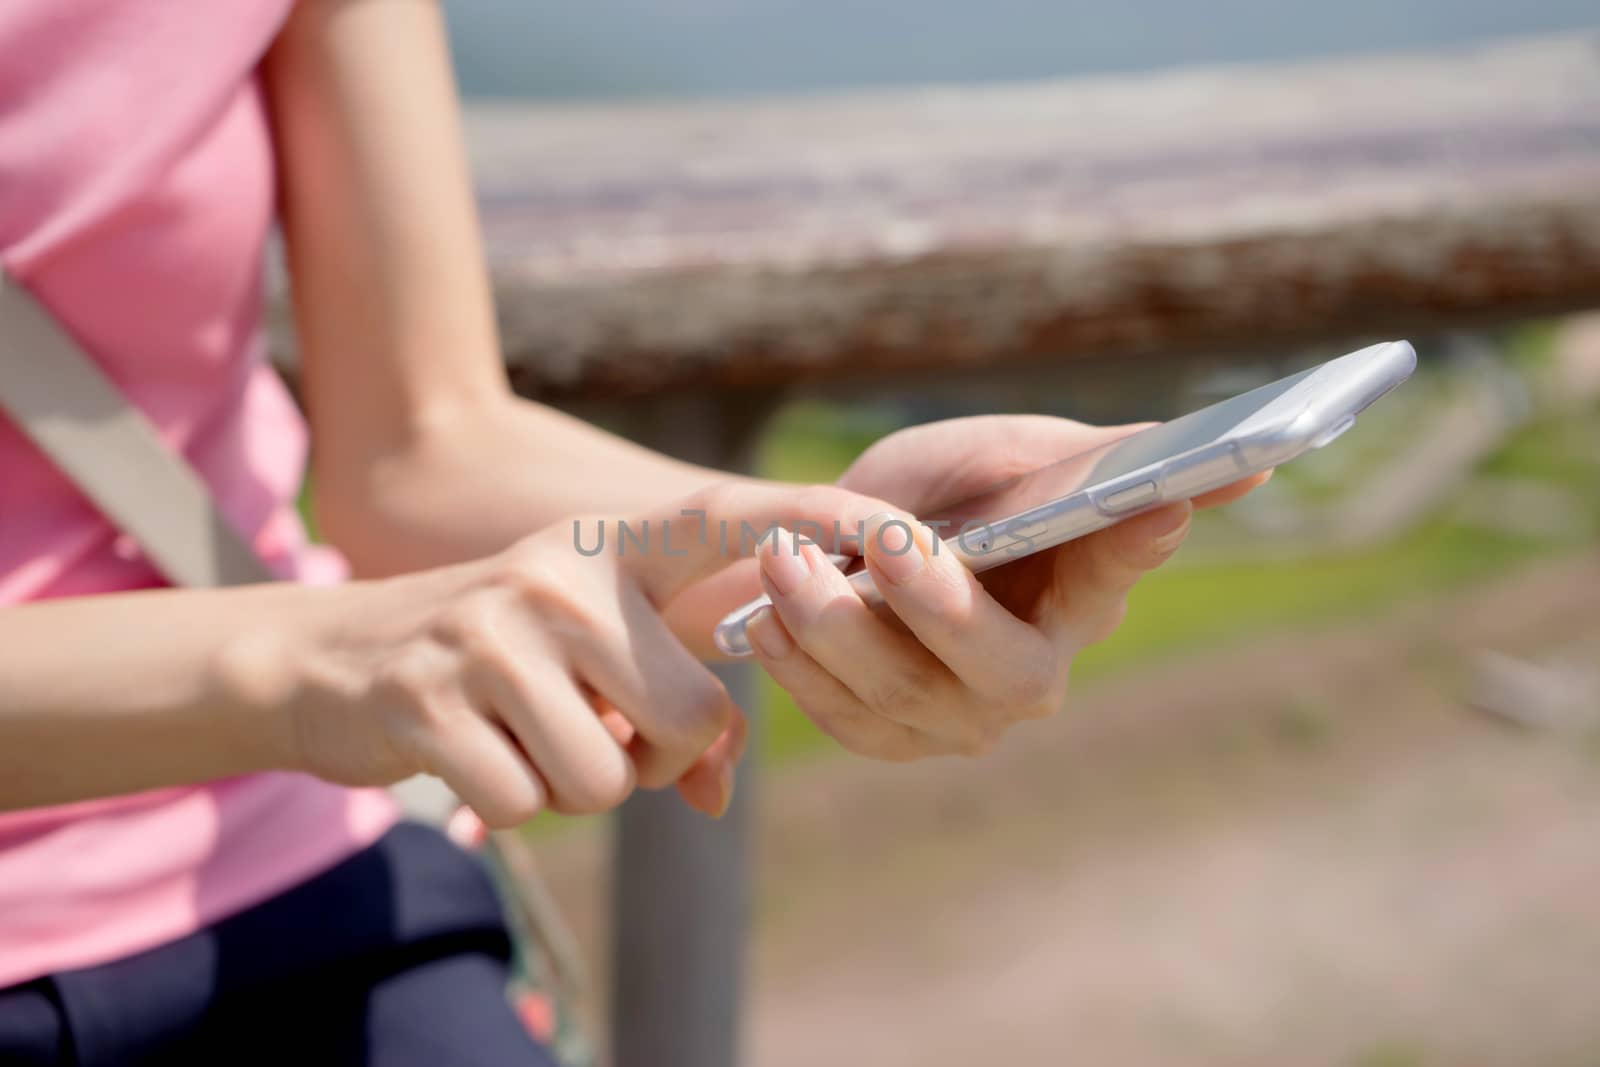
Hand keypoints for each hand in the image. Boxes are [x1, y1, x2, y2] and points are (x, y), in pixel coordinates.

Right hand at [225, 482, 891, 825]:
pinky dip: (511, 804)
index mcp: (616, 545)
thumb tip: (720, 790)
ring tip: (526, 730)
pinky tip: (474, 750)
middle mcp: (562, 570)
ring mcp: (493, 628)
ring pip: (611, 775)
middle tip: (596, 725)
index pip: (738, 520)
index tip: (916, 540)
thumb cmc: (500, 655)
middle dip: (657, 752)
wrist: (334, 655)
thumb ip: (674, 699)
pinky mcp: (433, 697)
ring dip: (577, 783)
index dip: (831, 527)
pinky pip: (531, 803)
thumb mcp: (588, 645)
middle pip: (691, 714)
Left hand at [742, 415, 1267, 759]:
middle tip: (878, 535)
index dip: (1137, 543)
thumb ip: (1085, 460)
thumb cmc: (940, 490)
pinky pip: (849, 721)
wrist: (840, 542)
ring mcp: (964, 716)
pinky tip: (768, 618)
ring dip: (833, 624)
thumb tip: (1231, 464)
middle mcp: (1034, 668)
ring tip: (782, 557)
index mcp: (1081, 586)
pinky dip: (802, 667)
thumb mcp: (996, 455)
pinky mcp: (896, 738)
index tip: (1158, 502)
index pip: (1122, 564)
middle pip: (1001, 668)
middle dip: (933, 604)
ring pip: (906, 696)